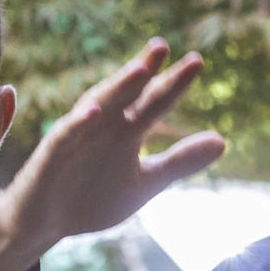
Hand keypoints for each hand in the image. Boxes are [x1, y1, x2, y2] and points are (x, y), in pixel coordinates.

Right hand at [0, 37, 224, 253]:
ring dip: (115, 88)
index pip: (152, 101)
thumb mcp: (145, 182)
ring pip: (97, 106)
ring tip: (138, 70)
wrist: (46, 224)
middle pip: (125, 93)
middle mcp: (102, 126)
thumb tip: (223, 141)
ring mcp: (77, 137)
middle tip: (162, 46)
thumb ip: (179, 162)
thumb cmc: (91, 197)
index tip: (196, 61)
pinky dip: (79, 122)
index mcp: (126, 131)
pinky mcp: (52, 154)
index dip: (172, 83)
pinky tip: (95, 111)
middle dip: (142, 71)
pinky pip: (66, 134)